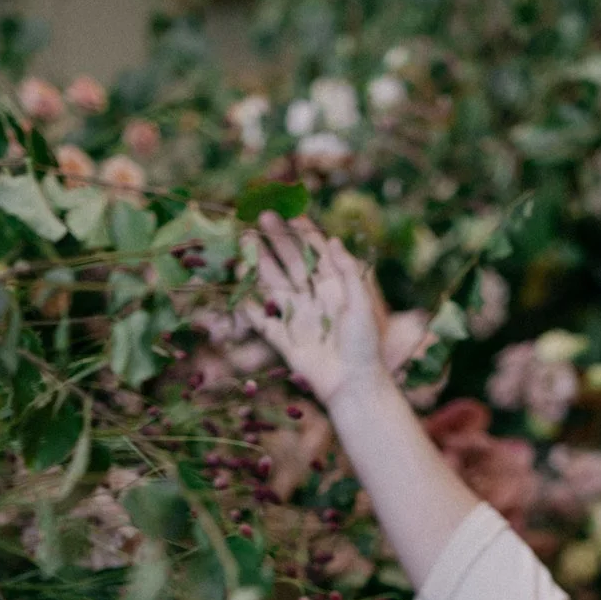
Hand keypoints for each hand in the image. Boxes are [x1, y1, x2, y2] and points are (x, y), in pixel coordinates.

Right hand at [241, 213, 386, 408]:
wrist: (353, 386)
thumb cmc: (364, 346)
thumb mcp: (361, 304)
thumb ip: (347, 272)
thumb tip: (333, 239)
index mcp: (335, 287)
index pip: (317, 252)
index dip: (303, 233)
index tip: (290, 214)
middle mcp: (314, 297)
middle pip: (292, 262)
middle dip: (277, 240)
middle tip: (261, 218)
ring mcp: (298, 316)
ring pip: (274, 283)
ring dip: (259, 262)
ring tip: (244, 240)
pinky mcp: (283, 338)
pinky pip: (262, 318)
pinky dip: (248, 303)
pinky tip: (236, 283)